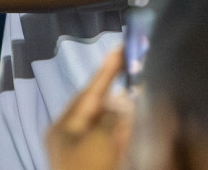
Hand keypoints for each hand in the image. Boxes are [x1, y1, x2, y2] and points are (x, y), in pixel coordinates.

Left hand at [45, 49, 132, 169]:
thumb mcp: (98, 140)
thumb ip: (112, 117)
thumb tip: (124, 100)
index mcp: (62, 129)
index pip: (88, 93)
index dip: (106, 71)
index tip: (122, 49)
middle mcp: (71, 140)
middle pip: (98, 109)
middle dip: (118, 92)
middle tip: (137, 70)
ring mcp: (86, 157)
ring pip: (108, 127)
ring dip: (126, 112)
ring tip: (144, 91)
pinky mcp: (101, 167)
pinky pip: (115, 145)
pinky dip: (128, 132)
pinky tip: (141, 122)